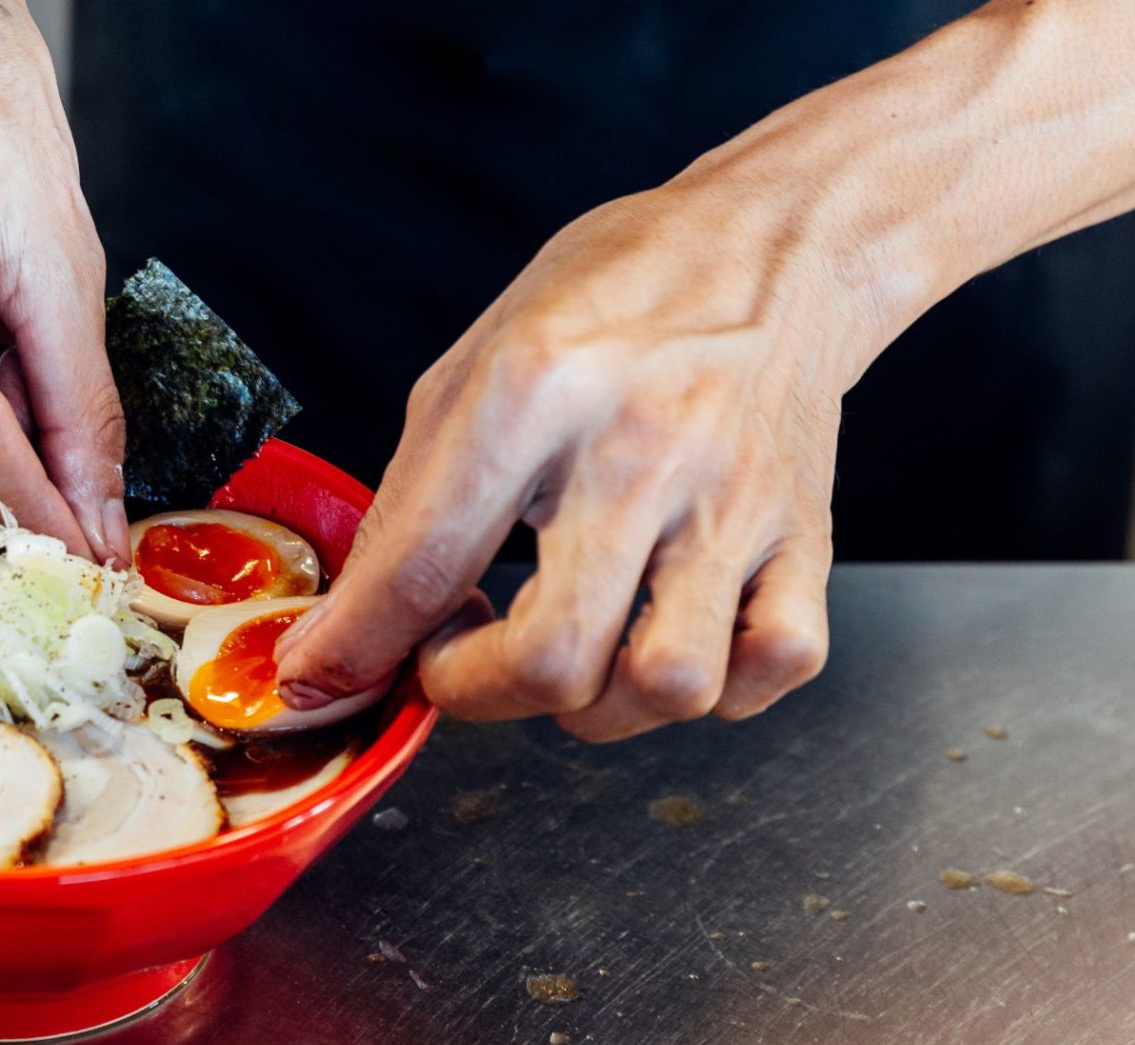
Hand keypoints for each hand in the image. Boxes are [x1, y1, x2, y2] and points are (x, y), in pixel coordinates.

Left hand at [277, 182, 869, 739]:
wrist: (769, 245)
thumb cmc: (610, 304)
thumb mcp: (472, 369)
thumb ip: (408, 507)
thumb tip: (346, 635)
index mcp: (534, 389)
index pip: (426, 563)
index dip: (357, 648)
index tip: (327, 676)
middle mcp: (640, 450)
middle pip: (554, 657)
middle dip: (479, 693)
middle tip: (463, 657)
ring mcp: (735, 499)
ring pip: (669, 685)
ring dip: (600, 708)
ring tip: (572, 654)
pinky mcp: (807, 530)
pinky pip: (776, 663)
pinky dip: (718, 689)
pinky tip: (667, 638)